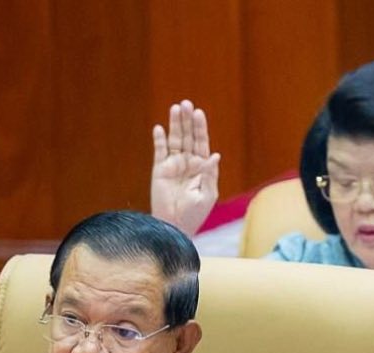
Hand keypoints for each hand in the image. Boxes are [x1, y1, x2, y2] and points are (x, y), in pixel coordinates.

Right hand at [150, 100, 219, 237]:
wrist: (174, 227)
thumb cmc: (194, 214)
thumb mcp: (208, 194)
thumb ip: (210, 174)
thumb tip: (214, 155)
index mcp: (202, 167)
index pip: (201, 142)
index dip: (200, 127)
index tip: (198, 113)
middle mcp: (188, 163)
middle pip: (188, 137)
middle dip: (187, 120)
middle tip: (186, 104)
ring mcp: (173, 165)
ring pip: (174, 140)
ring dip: (174, 124)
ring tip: (175, 108)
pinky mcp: (159, 171)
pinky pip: (160, 152)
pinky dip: (159, 140)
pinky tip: (159, 128)